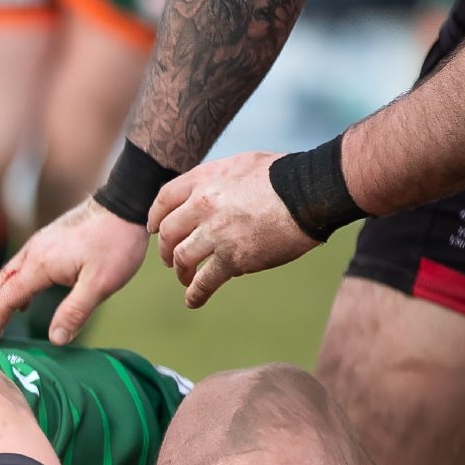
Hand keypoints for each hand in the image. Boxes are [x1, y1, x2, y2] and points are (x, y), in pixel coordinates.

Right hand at [0, 197, 147, 345]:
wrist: (124, 203)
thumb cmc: (115, 242)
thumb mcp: (101, 283)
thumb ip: (75, 312)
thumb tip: (55, 340)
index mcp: (39, 264)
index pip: (5, 299)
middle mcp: (32, 253)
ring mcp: (39, 245)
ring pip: (6, 276)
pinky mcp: (47, 241)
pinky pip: (20, 268)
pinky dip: (13, 288)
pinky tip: (25, 302)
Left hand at [148, 152, 318, 308]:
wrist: (310, 192)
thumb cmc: (285, 175)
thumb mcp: (243, 163)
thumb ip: (219, 178)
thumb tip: (211, 190)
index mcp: (205, 180)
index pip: (165, 199)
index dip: (156, 217)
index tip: (154, 229)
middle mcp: (204, 205)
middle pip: (168, 233)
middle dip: (165, 249)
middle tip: (170, 259)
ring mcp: (216, 233)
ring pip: (182, 258)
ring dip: (180, 272)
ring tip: (185, 279)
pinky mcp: (232, 258)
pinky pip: (204, 281)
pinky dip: (196, 294)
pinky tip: (193, 301)